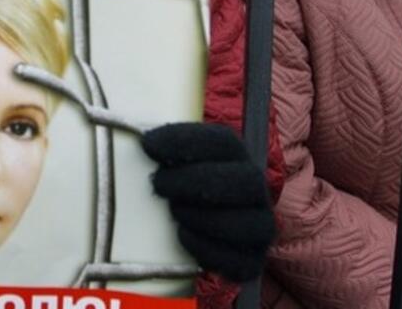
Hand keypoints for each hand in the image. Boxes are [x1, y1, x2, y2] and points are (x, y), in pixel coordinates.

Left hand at [142, 122, 274, 282]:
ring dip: (204, 216)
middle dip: (196, 180)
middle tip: (158, 183)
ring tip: (173, 211)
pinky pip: (238, 259)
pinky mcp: (251, 261)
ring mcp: (258, 226)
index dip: (185, 140)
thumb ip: (163, 151)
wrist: (197, 231)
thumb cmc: (179, 189)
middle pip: (245, 179)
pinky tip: (182, 235)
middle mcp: (254, 188)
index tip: (148, 145)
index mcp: (235, 156)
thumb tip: (143, 142)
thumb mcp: (172, 163)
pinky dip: (206, 248)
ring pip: (248, 223)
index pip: (222, 141)